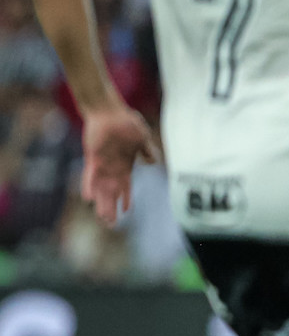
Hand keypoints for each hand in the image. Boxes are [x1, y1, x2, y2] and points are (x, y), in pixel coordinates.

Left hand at [80, 105, 159, 224]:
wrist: (108, 111)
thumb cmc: (126, 122)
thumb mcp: (142, 138)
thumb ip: (147, 151)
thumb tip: (153, 163)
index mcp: (125, 165)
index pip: (126, 186)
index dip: (126, 199)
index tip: (126, 212)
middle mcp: (113, 167)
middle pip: (112, 192)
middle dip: (111, 208)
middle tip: (110, 224)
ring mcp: (102, 163)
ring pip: (101, 188)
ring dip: (101, 203)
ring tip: (101, 217)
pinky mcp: (93, 158)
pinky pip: (89, 175)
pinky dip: (88, 186)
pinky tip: (87, 198)